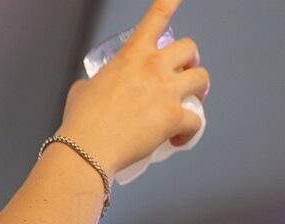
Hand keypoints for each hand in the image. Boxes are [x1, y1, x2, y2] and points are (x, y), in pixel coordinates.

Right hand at [56, 0, 208, 174]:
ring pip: (202, 78)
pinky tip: (177, 139)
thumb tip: (93, 90)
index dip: (170, 2)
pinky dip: (190, 130)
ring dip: (199, 89)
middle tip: (184, 72)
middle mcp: (153, 67)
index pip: (156, 17)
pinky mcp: (174, 118)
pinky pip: (196, 120)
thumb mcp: (83, 90)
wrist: (88, 149)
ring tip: (191, 101)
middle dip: (190, 59)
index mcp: (131, 55)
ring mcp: (167, 92)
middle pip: (189, 47)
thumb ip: (95, 83)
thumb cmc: (82, 122)